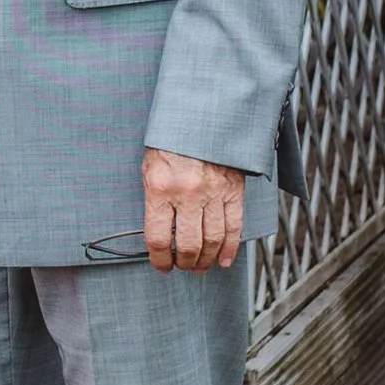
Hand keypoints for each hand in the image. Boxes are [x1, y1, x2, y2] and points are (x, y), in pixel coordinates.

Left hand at [141, 146, 244, 272]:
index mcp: (161, 187)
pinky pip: (234, 226)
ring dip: (206, 260)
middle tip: (182, 267)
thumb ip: (154, 200)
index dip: (159, 260)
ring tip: (200, 266)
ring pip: (213, 240)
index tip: (161, 266)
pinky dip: (230, 248)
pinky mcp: (233, 190)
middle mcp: (187, 193)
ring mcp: (213, 193)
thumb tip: (158, 234)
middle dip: (184, 263)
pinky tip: (223, 260)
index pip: (158, 238)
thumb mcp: (150, 167)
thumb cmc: (170, 142)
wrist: (200, 117)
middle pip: (188, 245)